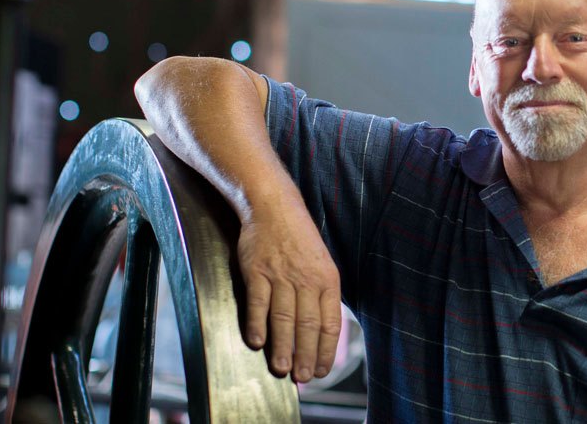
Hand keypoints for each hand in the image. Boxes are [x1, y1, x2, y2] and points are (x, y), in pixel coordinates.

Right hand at [237, 205, 341, 382]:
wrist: (274, 208)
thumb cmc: (299, 240)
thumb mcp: (322, 264)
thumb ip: (322, 296)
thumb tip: (322, 331)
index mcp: (327, 280)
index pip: (330, 322)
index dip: (325, 350)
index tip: (321, 371)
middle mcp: (306, 279)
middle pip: (308, 324)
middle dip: (305, 355)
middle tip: (301, 378)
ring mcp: (281, 275)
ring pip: (284, 317)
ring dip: (283, 346)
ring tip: (282, 369)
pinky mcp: (257, 271)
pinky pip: (258, 303)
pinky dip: (257, 324)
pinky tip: (257, 342)